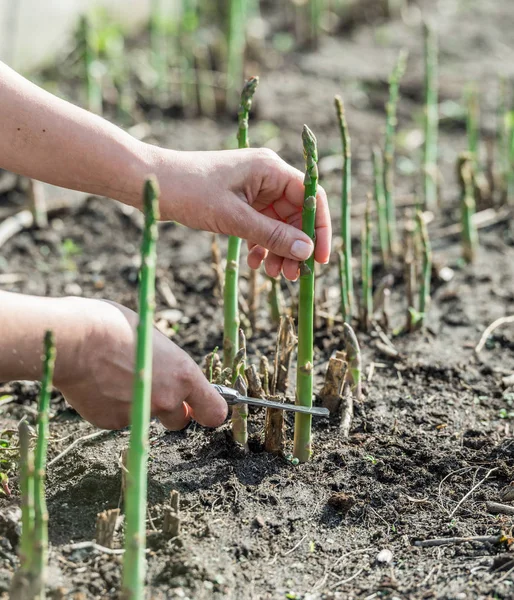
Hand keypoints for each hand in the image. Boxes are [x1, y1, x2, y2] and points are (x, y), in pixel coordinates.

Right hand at [58, 298, 226, 429]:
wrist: (75, 339)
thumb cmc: (114, 326)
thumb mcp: (154, 337)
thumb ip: (167, 362)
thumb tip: (168, 370)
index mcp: (184, 375)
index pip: (214, 411)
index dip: (208, 411)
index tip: (202, 408)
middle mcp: (167, 399)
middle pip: (180, 420)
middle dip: (171, 410)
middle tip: (151, 387)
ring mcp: (140, 414)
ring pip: (146, 416)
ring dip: (139, 404)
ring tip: (116, 376)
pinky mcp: (111, 422)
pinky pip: (119, 417)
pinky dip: (112, 406)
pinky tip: (98, 383)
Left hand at [147, 146, 331, 280]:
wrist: (152, 183)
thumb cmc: (190, 191)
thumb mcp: (233, 217)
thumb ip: (272, 235)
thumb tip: (306, 252)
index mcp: (270, 169)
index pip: (311, 197)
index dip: (320, 228)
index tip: (319, 259)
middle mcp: (267, 177)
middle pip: (297, 214)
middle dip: (296, 246)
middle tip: (292, 276)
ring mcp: (254, 190)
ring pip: (279, 224)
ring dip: (279, 250)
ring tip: (273, 274)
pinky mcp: (241, 202)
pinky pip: (261, 226)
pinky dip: (261, 245)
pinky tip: (253, 263)